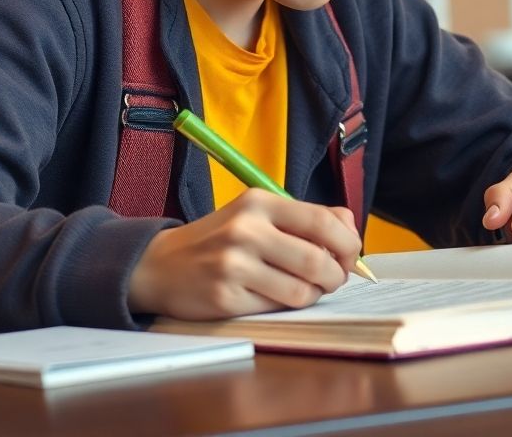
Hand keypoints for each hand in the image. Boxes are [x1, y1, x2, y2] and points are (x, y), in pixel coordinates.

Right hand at [127, 189, 361, 319]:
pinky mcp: (225, 298)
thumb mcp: (256, 214)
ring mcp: (233, 265)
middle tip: (332, 278)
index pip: (323, 221)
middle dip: (335, 275)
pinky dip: (284, 305)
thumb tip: (350, 226)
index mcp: (259, 202)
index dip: (348, 242)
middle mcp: (246, 230)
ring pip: (301, 290)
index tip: (351, 254)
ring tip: (304, 288)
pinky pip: (276, 308)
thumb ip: (304, 217)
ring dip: (313, 294)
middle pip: (317, 260)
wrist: (160, 264)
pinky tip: (273, 295)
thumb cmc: (219, 238)